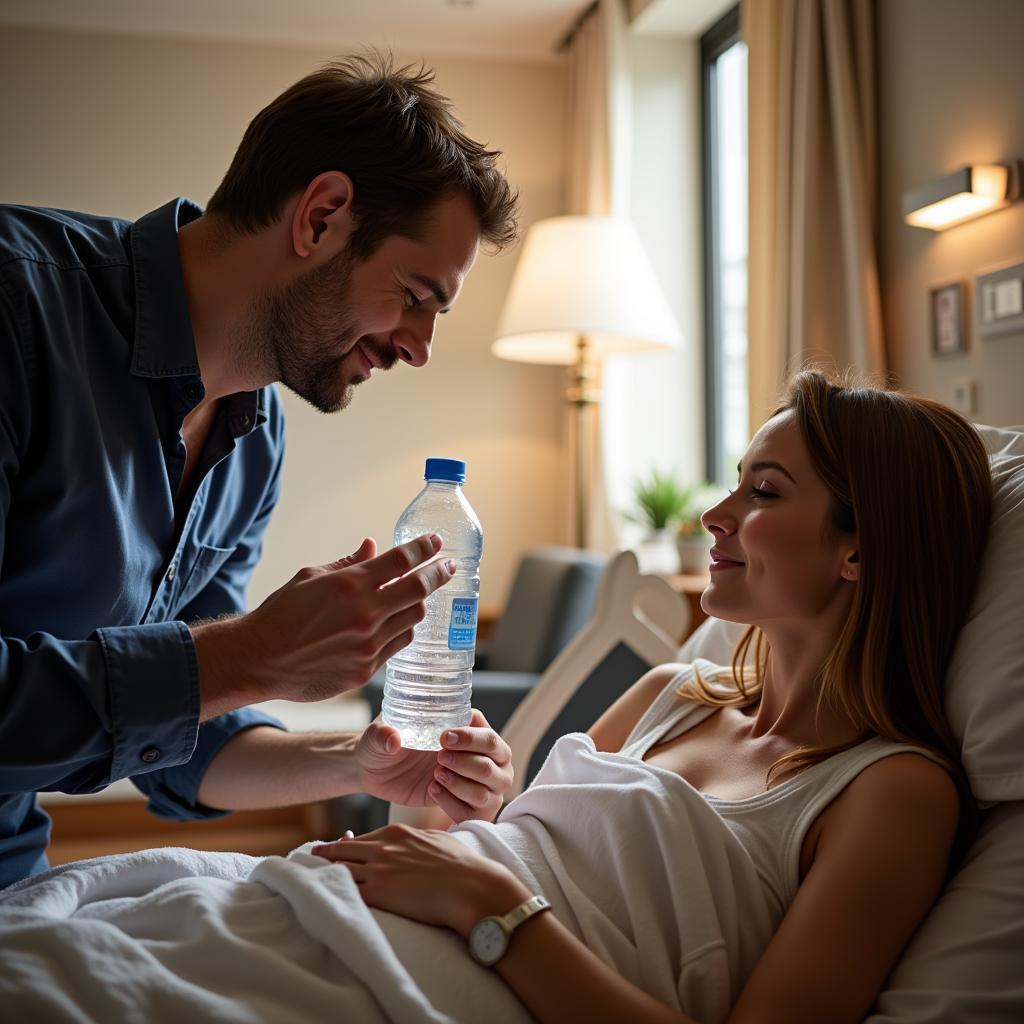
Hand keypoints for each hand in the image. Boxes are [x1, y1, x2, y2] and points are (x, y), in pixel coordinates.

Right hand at [192, 534, 454, 715]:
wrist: (259, 660)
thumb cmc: (281, 614)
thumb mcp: (311, 577)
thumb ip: (348, 563)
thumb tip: (374, 546)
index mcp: (349, 585)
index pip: (401, 561)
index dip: (424, 548)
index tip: (436, 542)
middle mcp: (363, 614)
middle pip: (418, 590)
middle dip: (438, 574)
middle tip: (448, 566)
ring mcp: (367, 644)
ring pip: (412, 619)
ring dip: (419, 604)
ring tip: (419, 596)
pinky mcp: (366, 669)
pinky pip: (398, 645)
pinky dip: (402, 630)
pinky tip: (399, 623)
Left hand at [312, 824, 529, 934]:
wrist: (471, 886)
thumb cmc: (462, 865)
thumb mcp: (437, 839)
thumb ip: (418, 838)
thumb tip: (414, 842)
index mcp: (397, 833)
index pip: (360, 839)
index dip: (344, 845)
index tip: (334, 848)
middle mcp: (382, 847)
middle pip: (342, 850)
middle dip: (323, 854)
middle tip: (309, 857)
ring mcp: (378, 870)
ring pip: (338, 869)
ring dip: (322, 873)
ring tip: (305, 877)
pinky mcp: (378, 893)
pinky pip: (345, 890)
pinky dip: (331, 891)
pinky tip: (320, 895)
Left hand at [354, 709, 513, 823]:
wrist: (372, 770)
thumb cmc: (382, 742)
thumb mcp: (378, 733)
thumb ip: (384, 733)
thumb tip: (393, 740)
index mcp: (467, 728)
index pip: (487, 732)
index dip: (472, 737)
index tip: (444, 738)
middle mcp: (479, 754)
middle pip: (500, 758)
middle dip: (470, 761)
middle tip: (440, 758)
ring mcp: (475, 782)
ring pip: (490, 789)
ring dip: (464, 784)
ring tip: (436, 776)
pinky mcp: (464, 805)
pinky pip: (476, 812)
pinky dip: (455, 804)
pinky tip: (432, 791)